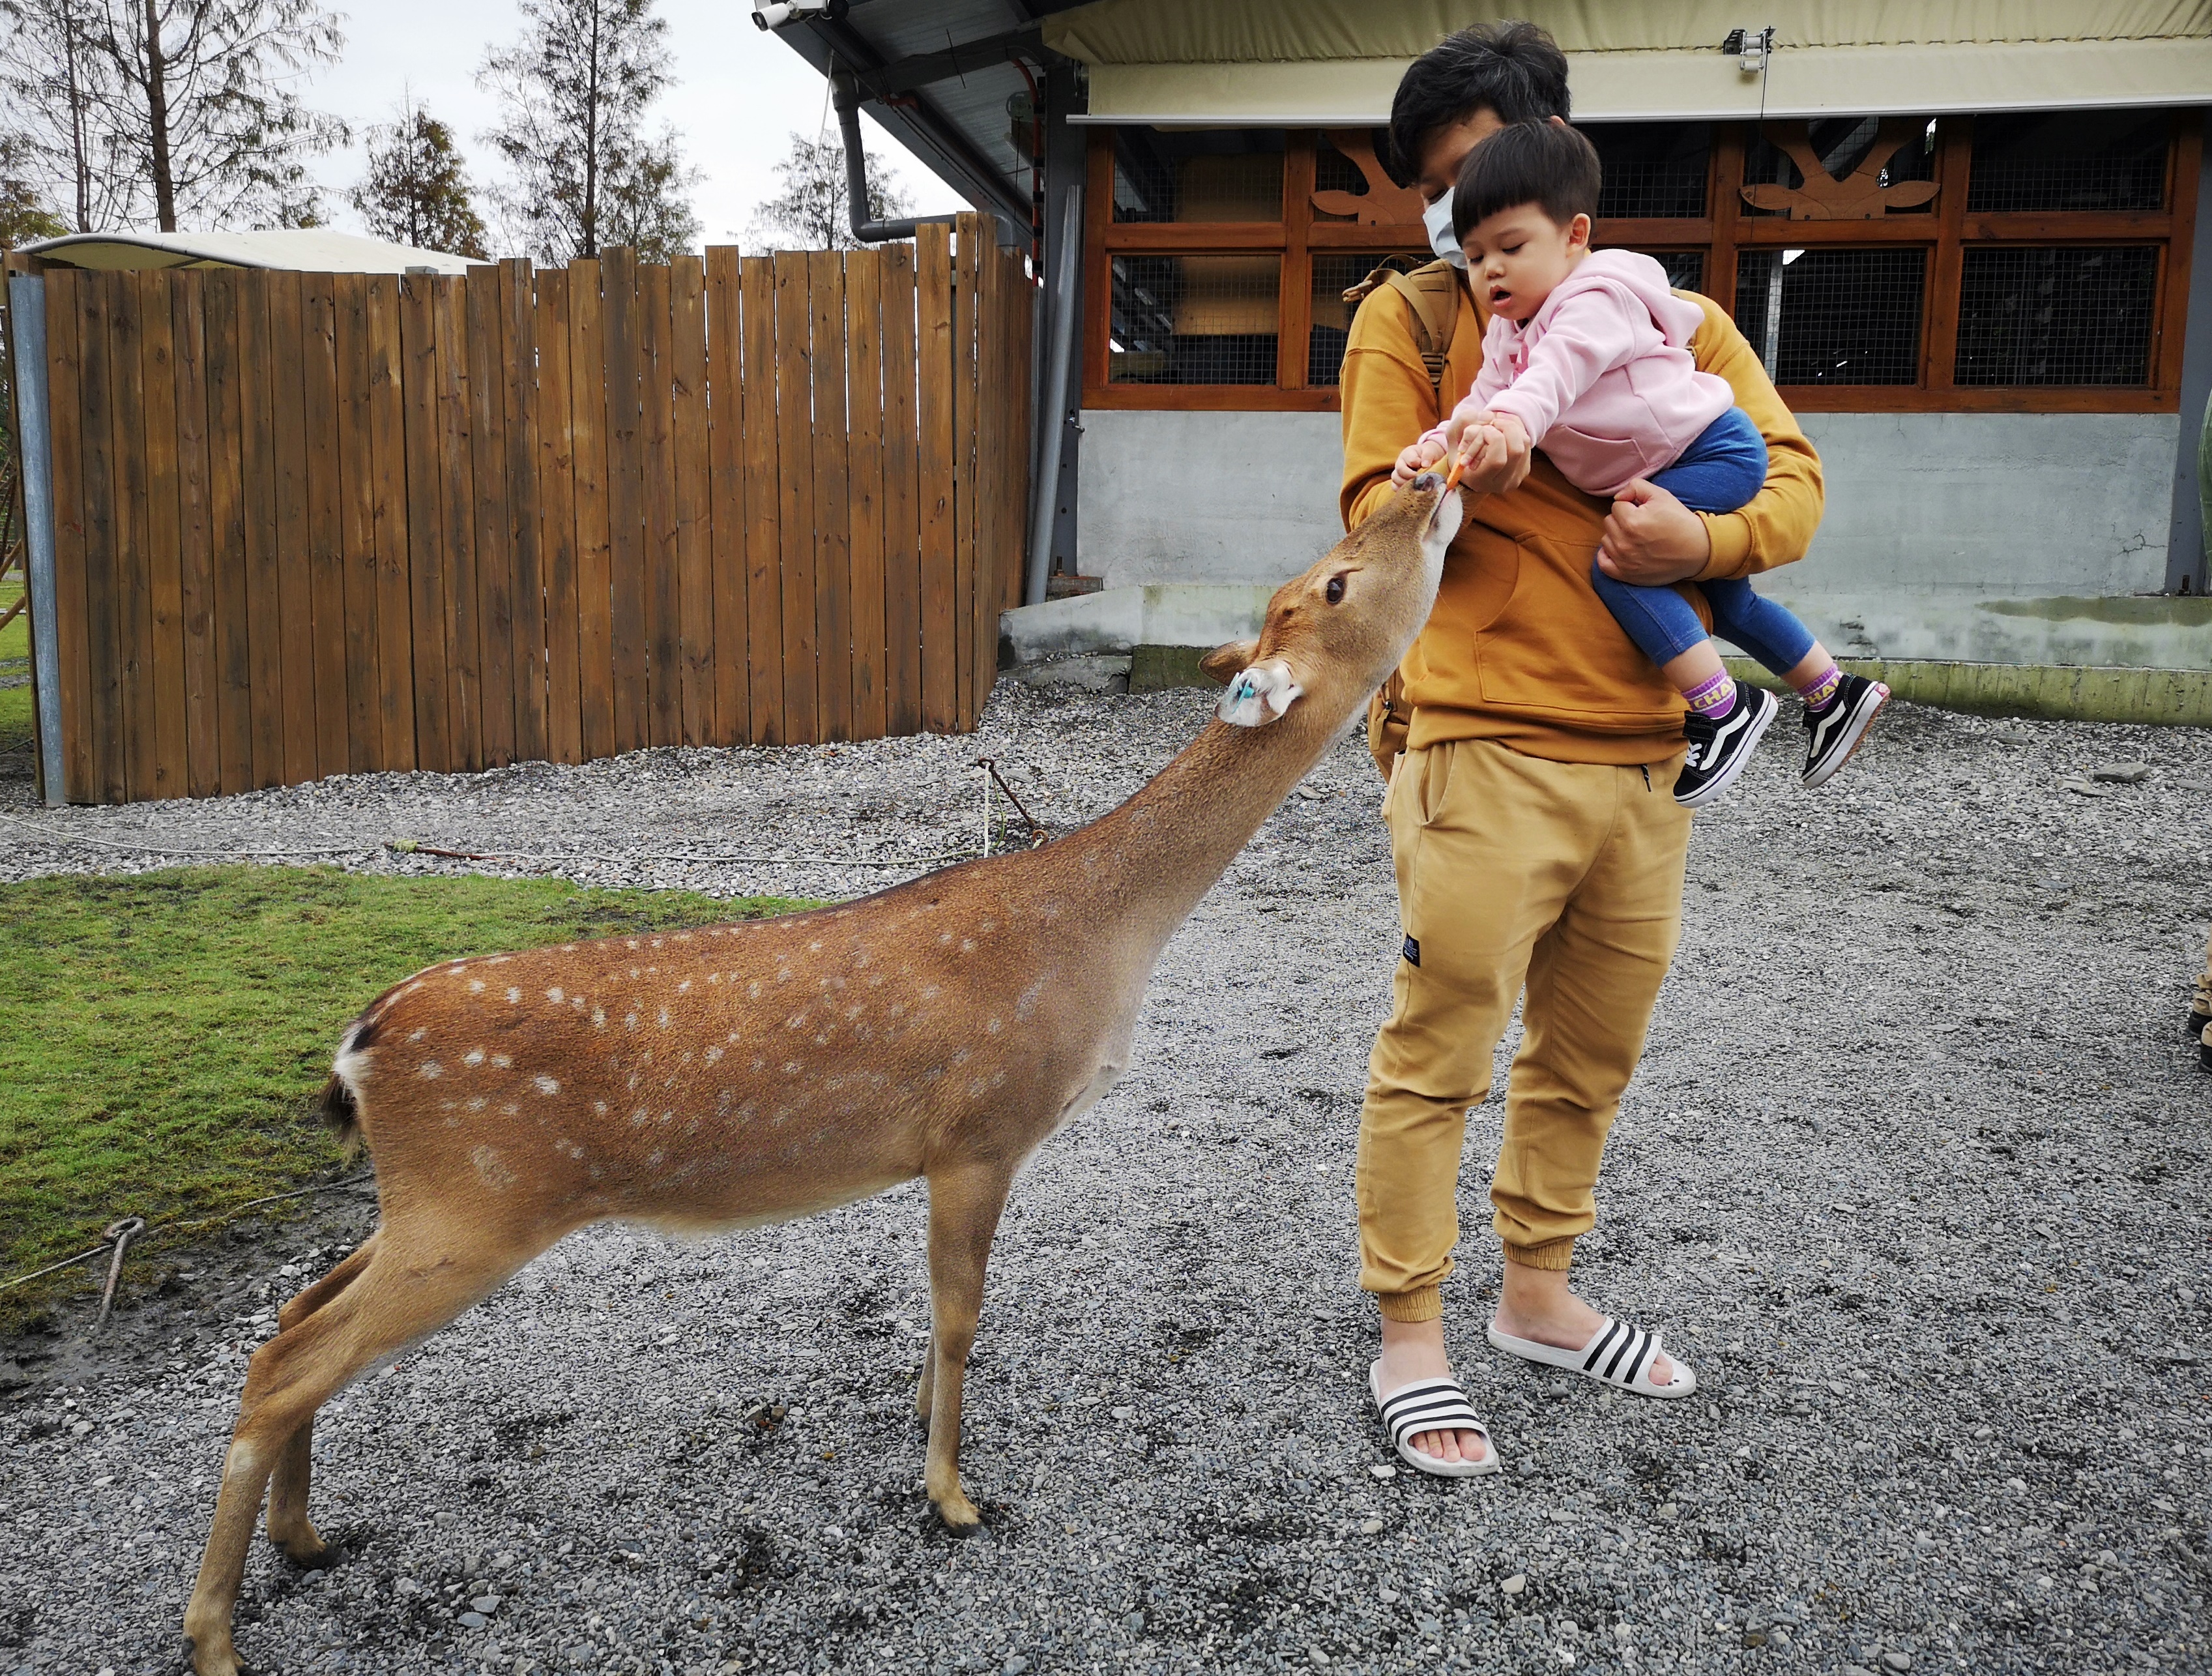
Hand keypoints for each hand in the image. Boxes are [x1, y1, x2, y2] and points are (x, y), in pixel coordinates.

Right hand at [1392, 434, 1447, 485]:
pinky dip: (1402, 490)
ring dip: (1405, 484)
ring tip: (1416, 485)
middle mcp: (1400, 463)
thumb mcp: (1431, 451)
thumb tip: (1425, 465)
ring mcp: (1398, 473)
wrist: (1428, 458)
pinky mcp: (1399, 481)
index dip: (1417, 465)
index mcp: (1407, 454)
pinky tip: (1411, 490)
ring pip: (1395, 480)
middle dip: (1410, 476)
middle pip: (1399, 470)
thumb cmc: (1429, 454)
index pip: (1410, 460)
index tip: (1425, 466)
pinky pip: (1395, 487)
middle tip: (1419, 479)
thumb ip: (1428, 455)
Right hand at [1453, 413, 1529, 496]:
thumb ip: (1464, 420)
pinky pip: (1527, 441)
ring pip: (1524, 442)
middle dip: (1505, 428)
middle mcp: (1501, 483)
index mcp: (1480, 481)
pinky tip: (1502, 427)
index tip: (1482, 430)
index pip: (1497, 460)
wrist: (1469, 467)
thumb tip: (1489, 416)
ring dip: (1510, 426)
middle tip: (1491, 423)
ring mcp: (1516, 476)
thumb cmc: (1459, 450)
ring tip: (1496, 424)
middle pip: (1516, 450)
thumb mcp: (1453, 435)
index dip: (1491, 438)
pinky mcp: (1524, 467)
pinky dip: (1516, 427)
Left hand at [1596, 479, 1710, 584]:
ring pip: (1606, 540)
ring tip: (1636, 537)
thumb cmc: (1680, 521)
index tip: (1643, 511)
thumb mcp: (1662, 495)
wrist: (1697, 550)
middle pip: (1609, 522)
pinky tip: (1619, 550)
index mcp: (1632, 522)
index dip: (1630, 505)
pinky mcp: (1625, 575)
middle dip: (1622, 519)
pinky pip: (1603, 563)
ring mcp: (1624, 561)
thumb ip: (1636, 487)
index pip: (1617, 505)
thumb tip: (1618, 496)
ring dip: (1616, 536)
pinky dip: (1607, 555)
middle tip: (1641, 524)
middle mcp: (1624, 542)